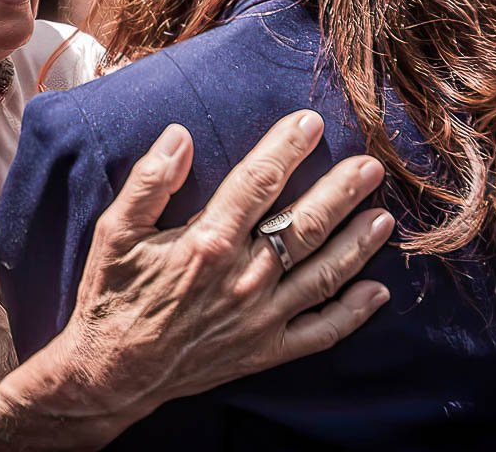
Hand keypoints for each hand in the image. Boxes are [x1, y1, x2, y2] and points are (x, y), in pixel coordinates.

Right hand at [53, 111, 391, 420]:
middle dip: (341, 191)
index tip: (309, 122)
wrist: (111, 372)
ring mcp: (260, 318)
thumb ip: (150, 181)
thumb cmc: (112, 294)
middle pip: (304, 225)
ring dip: (356, 243)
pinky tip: (377, 291)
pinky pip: (320, 332)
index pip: (258, 182)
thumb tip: (179, 135)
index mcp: (208, 242)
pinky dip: (352, 313)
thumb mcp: (115, 230)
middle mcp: (243, 278)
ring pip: (322, 274)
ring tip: (384, 216)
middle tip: (370, 166)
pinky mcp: (265, 352)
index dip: (286, 148)